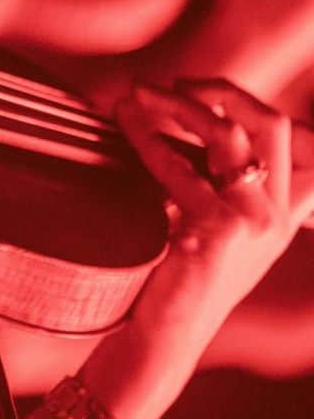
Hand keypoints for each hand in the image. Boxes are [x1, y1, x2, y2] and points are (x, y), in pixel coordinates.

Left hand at [115, 79, 313, 323]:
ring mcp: (252, 221)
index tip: (198, 89)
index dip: (249, 105)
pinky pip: (177, 165)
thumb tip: (192, 132)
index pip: (295, 141)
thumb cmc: (178, 283)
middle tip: (174, 80)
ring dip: (177, 103)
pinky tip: (124, 120)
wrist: (164, 338)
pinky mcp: (217, 229)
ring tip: (138, 92)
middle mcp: (276, 215)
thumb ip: (218, 189)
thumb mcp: (211, 231)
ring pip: (226, 134)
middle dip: (222, 90)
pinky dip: (146, 134)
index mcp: (281, 213)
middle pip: (270, 124)